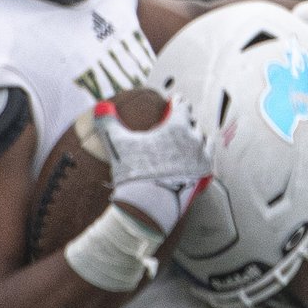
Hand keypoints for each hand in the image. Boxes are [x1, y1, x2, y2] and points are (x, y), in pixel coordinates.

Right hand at [86, 95, 212, 235]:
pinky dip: (201, 158)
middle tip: (179, 122)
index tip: (173, 101)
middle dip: (186, 122)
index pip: (182, 106)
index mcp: (176, 126)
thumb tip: (100, 108)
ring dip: (196, 139)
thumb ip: (108, 123)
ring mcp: (201, 159)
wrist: (150, 206)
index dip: (176, 103)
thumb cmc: (134, 172)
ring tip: (189, 140)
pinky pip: (207, 162)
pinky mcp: (204, 177)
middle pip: (193, 124)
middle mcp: (194, 140)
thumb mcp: (116, 144)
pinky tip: (195, 161)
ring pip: (204, 142)